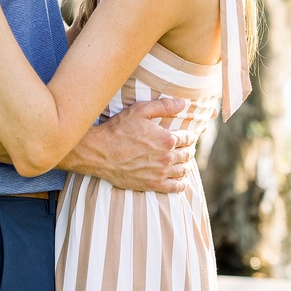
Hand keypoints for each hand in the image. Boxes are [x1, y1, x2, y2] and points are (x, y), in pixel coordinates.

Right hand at [68, 99, 196, 192]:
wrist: (100, 152)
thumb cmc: (118, 129)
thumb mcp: (140, 110)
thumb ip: (164, 106)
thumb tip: (183, 103)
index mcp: (167, 139)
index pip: (188, 138)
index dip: (189, 135)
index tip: (187, 135)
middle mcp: (167, 157)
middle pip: (187, 154)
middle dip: (188, 149)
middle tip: (186, 148)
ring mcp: (160, 173)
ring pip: (183, 170)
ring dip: (186, 165)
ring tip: (183, 161)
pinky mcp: (153, 185)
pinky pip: (176, 187)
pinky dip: (182, 183)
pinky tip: (180, 179)